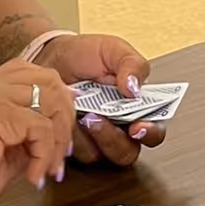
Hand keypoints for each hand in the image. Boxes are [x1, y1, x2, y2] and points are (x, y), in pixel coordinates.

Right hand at [0, 58, 74, 205]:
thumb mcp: (4, 150)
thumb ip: (27, 134)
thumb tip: (59, 132)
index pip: (33, 72)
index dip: (56, 97)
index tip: (62, 129)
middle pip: (49, 81)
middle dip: (65, 118)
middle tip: (62, 153)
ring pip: (51, 101)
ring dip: (57, 141)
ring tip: (49, 169)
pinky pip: (40, 127)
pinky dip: (44, 155)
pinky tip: (32, 177)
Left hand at [35, 32, 164, 168]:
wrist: (50, 56)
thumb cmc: (86, 54)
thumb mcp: (114, 50)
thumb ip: (132, 65)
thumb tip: (135, 89)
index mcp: (139, 107)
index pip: (154, 130)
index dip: (150, 133)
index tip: (137, 127)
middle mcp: (120, 127)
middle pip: (127, 152)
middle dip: (114, 140)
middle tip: (98, 118)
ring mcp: (96, 138)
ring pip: (101, 155)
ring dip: (91, 137)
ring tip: (81, 113)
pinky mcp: (73, 143)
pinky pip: (74, 150)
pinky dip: (72, 134)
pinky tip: (67, 114)